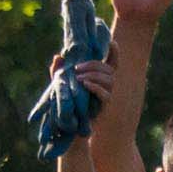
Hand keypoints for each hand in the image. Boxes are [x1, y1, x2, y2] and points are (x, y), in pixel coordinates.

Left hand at [28, 42, 111, 161]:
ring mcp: (107, 96)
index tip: (111, 41)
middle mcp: (106, 86)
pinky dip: (95, 87)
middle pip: (109, 69)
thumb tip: (58, 56)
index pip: (112, 62)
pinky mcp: (104, 107)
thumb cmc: (65, 107)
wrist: (68, 130)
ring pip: (109, 80)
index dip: (114, 51)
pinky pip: (105, 94)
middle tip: (77, 69)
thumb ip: (59, 72)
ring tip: (79, 78)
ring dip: (94, 75)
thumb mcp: (60, 87)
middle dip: (94, 65)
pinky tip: (84, 84)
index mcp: (99, 78)